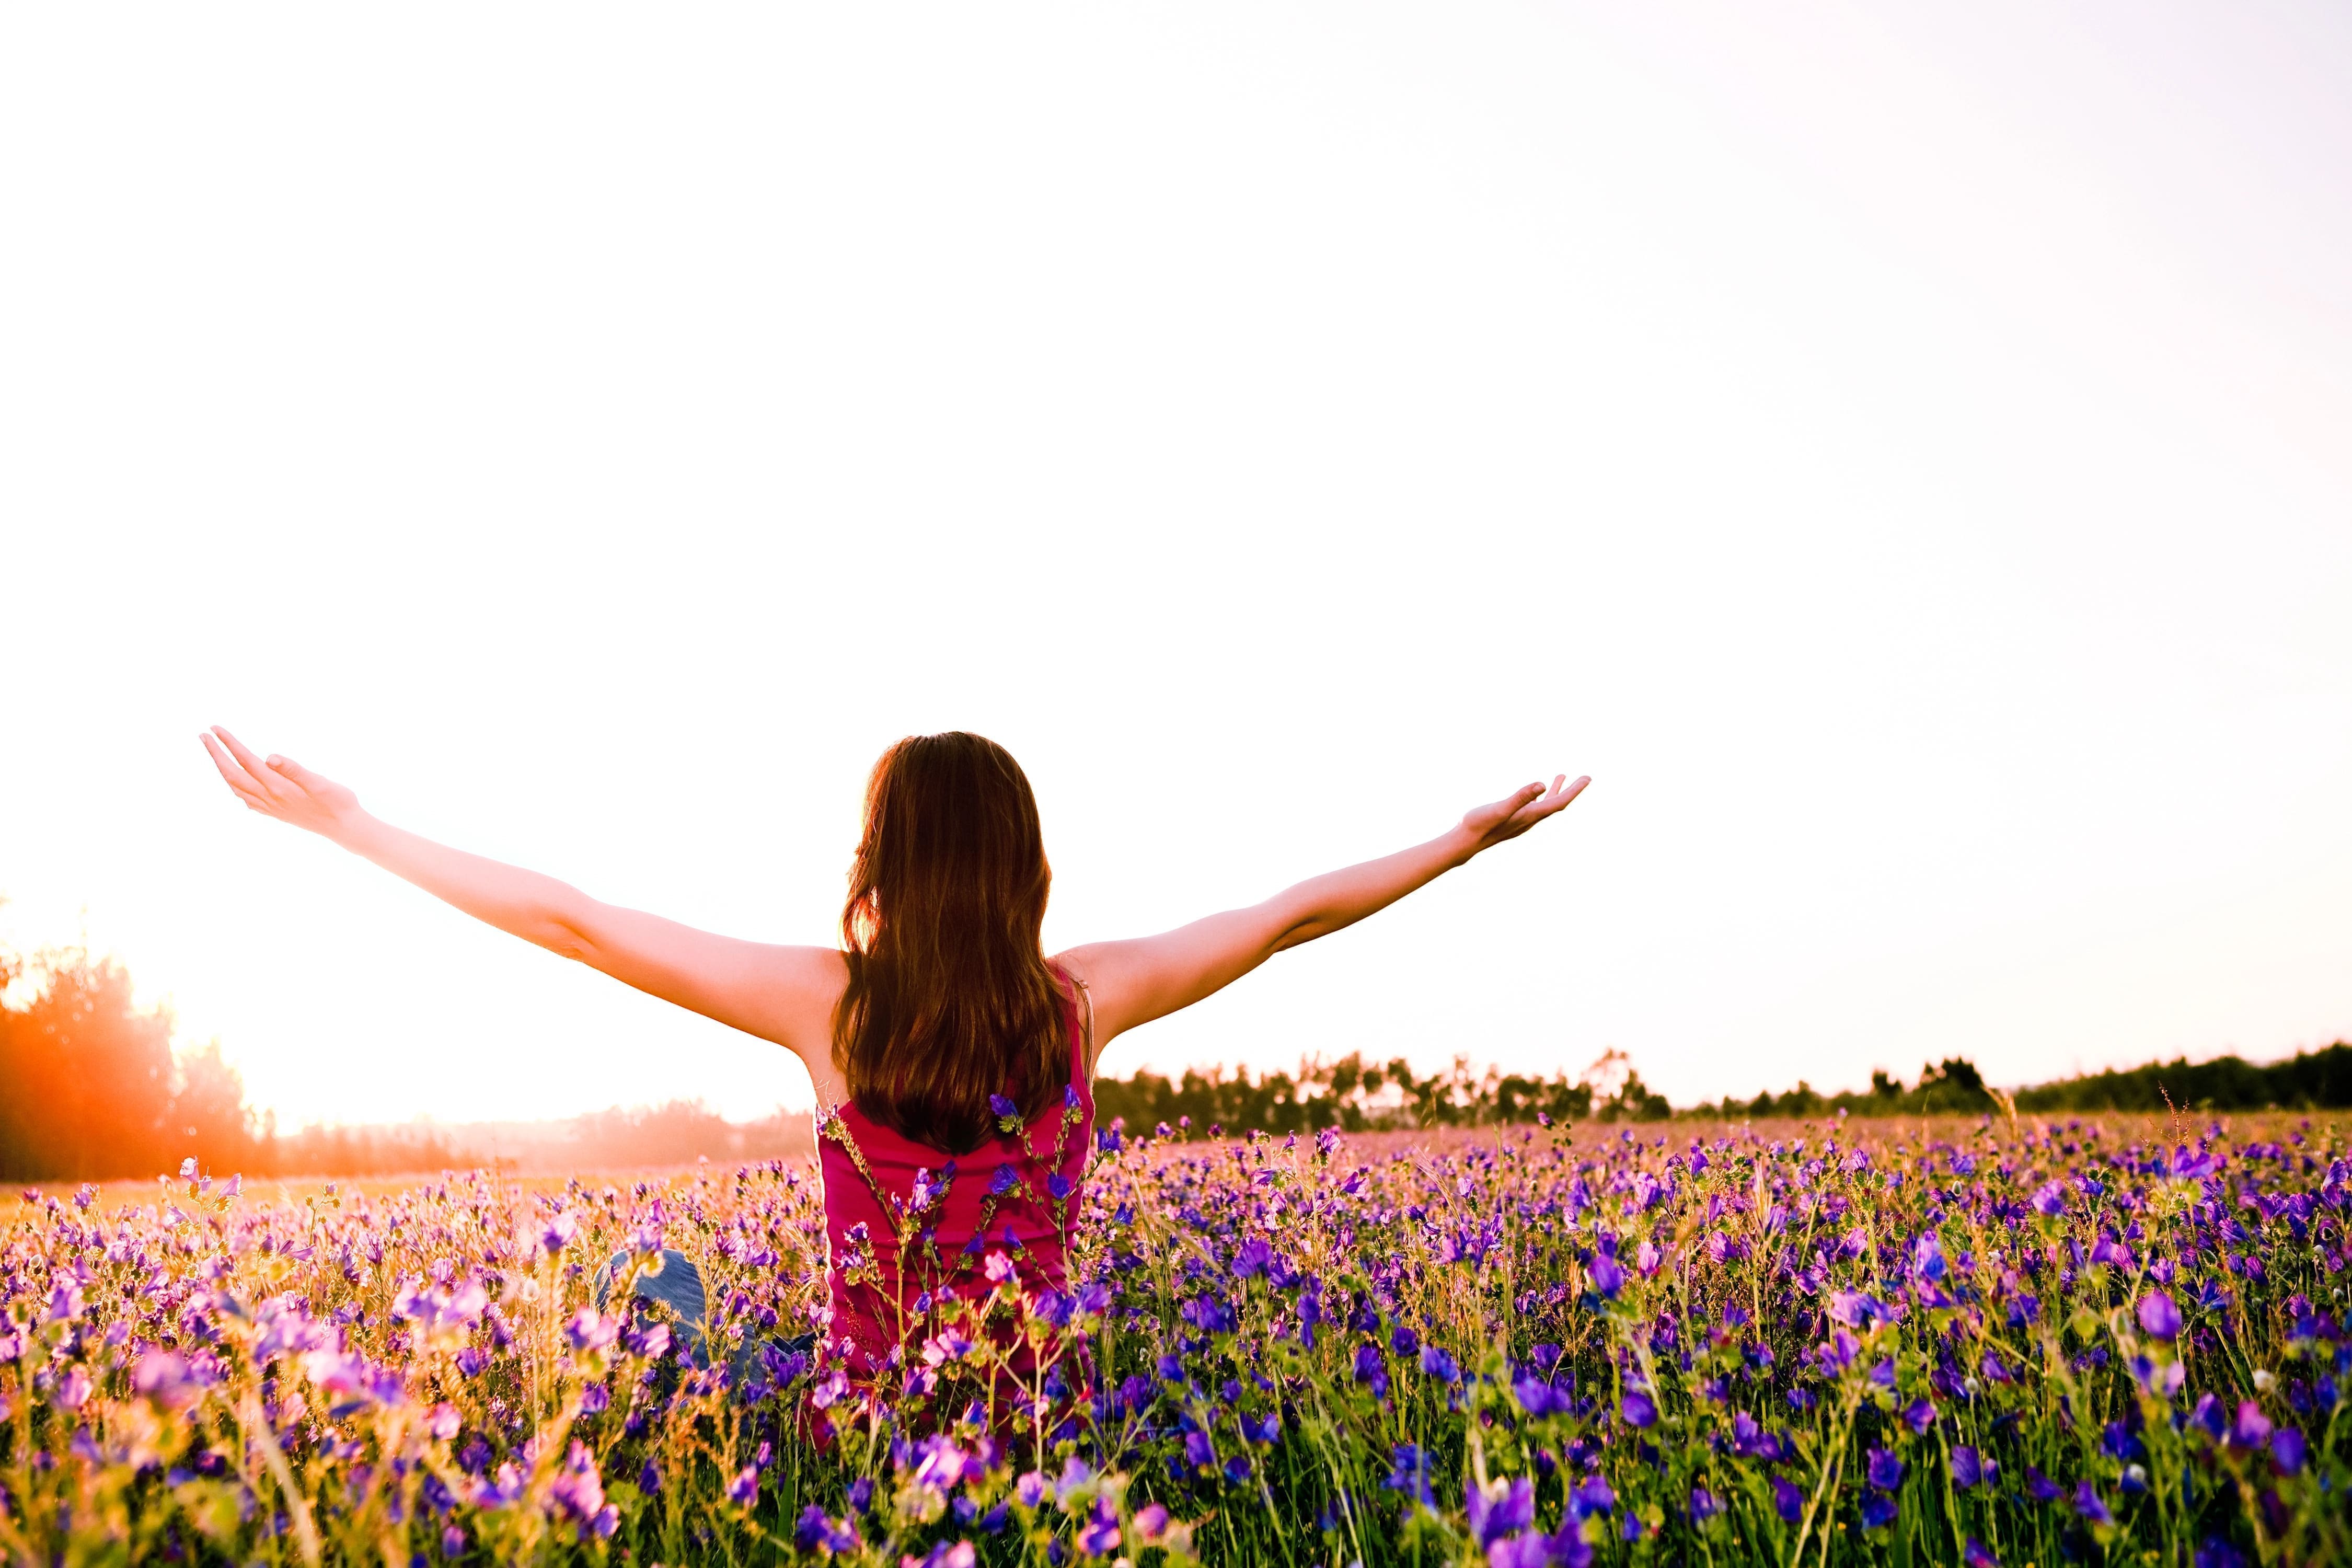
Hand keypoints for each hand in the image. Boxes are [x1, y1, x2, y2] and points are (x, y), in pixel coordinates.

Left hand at [200, 726, 364, 841]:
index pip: (246, 760)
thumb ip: (294, 769)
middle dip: (216, 754)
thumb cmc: (337, 802)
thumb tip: (269, 757)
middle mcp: (269, 798)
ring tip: (215, 754)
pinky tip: (237, 783)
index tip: (215, 728)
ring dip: (222, 769)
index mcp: (278, 787)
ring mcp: (269, 807)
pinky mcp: (274, 812)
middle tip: (204, 735)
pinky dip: (234, 786)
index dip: (229, 743)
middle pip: (232, 774)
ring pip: (235, 787)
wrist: (344, 828)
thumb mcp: (320, 782)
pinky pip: (245, 798)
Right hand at [1461, 774, 1588, 854]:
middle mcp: (1530, 819)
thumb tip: (1542, 785)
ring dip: (1557, 791)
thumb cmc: (1479, 824)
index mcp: (1530, 815)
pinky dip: (1542, 796)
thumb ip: (1520, 797)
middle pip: (1557, 804)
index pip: (1559, 802)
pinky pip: (1535, 806)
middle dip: (1571, 790)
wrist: (1464, 842)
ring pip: (1546, 805)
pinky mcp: (1513, 820)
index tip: (1588, 778)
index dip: (1574, 790)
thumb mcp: (1500, 808)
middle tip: (1585, 778)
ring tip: (1562, 776)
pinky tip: (1537, 792)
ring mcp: (1522, 821)